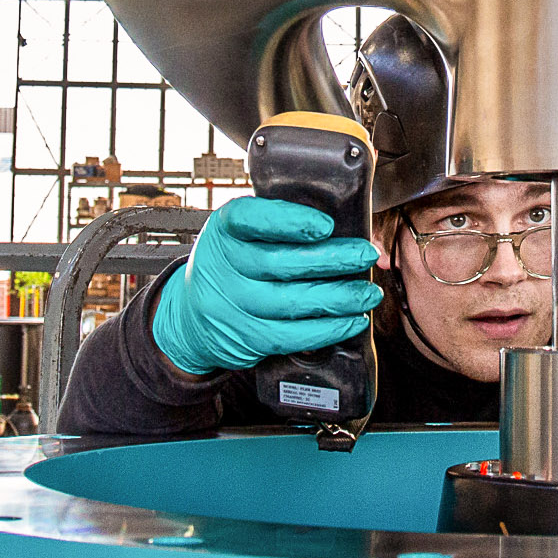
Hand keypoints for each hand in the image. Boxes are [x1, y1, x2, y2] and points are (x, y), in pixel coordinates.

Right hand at [149, 196, 383, 375]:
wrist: (189, 316)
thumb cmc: (230, 264)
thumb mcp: (239, 233)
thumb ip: (279, 223)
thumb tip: (344, 223)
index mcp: (225, 229)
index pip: (251, 219)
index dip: (290, 222)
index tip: (325, 225)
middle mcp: (224, 266)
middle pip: (281, 263)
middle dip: (332, 260)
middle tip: (365, 255)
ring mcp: (233, 305)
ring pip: (293, 302)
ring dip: (339, 298)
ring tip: (368, 292)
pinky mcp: (247, 339)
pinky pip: (293, 335)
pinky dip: (329, 329)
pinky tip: (352, 320)